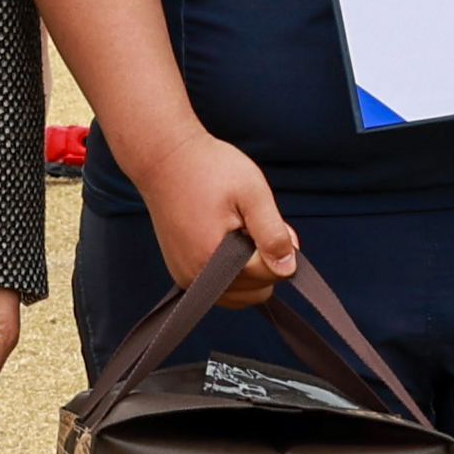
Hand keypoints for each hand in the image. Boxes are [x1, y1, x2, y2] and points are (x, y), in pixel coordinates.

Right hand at [128, 128, 295, 305]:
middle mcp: (198, 277)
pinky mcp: (182, 274)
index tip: (269, 219)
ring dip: (249, 270)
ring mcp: (187, 278)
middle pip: (258, 291)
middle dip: (264, 262)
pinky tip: (226, 241)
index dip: (280, 246)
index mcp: (215, 259)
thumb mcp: (252, 193)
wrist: (165, 159)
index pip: (271, 275)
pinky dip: (232, 272)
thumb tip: (288, 268)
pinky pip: (222, 288)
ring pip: (241, 294)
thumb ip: (272, 233)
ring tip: (238, 231)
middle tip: (252, 224)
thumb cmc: (207, 169)